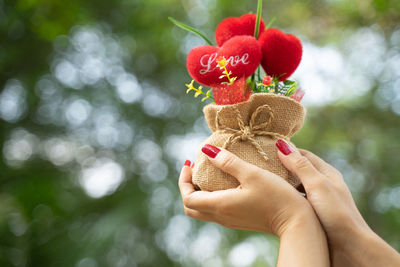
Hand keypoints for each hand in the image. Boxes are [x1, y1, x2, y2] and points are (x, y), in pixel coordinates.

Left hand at [179, 145, 311, 235]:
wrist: (296, 222)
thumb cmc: (276, 196)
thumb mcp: (252, 174)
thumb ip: (228, 162)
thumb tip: (206, 150)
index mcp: (220, 205)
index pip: (187, 198)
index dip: (183, 180)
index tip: (190, 163)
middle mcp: (221, 216)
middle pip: (191, 207)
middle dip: (187, 187)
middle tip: (194, 168)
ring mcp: (230, 220)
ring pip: (202, 210)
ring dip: (198, 192)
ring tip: (207, 172)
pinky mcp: (239, 220)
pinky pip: (214, 210)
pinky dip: (210, 197)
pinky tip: (223, 182)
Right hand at [276, 139, 399, 265]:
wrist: (349, 246)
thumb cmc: (335, 213)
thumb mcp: (316, 184)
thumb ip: (299, 165)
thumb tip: (282, 144)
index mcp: (327, 173)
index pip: (303, 155)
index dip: (287, 150)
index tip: (269, 148)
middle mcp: (323, 184)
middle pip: (299, 170)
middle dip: (282, 166)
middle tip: (262, 164)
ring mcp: (318, 200)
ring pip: (297, 186)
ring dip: (283, 183)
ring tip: (265, 181)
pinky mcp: (314, 214)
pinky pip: (296, 200)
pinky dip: (286, 197)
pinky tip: (275, 200)